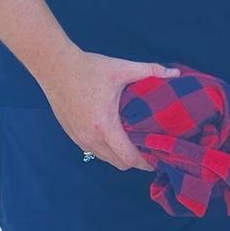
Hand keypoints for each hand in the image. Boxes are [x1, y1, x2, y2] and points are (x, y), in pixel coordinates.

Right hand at [42, 48, 174, 171]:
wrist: (55, 67)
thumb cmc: (89, 69)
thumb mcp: (121, 68)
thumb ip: (149, 71)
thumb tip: (175, 73)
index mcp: (105, 126)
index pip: (128, 158)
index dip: (145, 162)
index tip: (158, 157)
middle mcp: (91, 139)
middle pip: (118, 163)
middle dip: (135, 161)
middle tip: (149, 148)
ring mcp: (79, 139)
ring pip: (105, 159)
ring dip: (120, 155)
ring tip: (134, 142)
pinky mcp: (72, 135)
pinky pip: (93, 151)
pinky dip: (106, 149)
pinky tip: (114, 135)